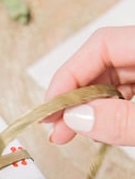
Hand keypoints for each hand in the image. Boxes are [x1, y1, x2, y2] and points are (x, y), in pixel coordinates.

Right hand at [46, 26, 134, 145]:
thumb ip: (120, 119)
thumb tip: (76, 117)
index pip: (102, 45)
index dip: (70, 74)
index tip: (51, 108)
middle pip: (104, 63)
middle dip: (76, 97)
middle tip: (57, 129)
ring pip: (114, 81)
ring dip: (89, 108)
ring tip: (71, 134)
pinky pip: (128, 92)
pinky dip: (108, 111)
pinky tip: (97, 129)